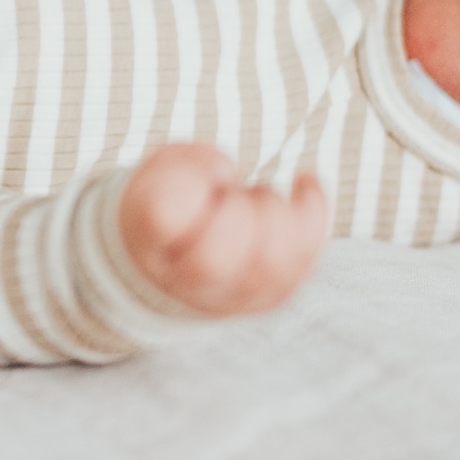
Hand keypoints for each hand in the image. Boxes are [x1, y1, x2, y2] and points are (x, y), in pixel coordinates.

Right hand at [118, 144, 327, 316]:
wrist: (178, 258)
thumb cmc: (170, 203)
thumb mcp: (162, 168)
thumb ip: (188, 163)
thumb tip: (227, 174)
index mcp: (146, 241)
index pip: (162, 219)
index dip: (190, 185)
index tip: (203, 174)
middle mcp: (184, 280)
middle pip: (217, 258)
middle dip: (237, 208)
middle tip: (232, 191)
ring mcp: (232, 296)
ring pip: (270, 264)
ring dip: (274, 211)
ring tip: (257, 195)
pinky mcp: (272, 295)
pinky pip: (304, 259)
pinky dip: (313, 210)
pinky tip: (304, 183)